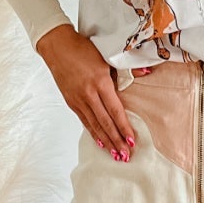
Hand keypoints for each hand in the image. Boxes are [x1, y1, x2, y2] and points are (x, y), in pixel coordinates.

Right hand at [36, 24, 136, 161]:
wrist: (57, 46)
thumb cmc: (83, 49)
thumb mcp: (107, 55)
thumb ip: (127, 69)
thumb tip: (146, 75)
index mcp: (100, 82)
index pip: (115, 111)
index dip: (124, 128)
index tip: (132, 141)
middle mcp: (88, 94)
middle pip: (105, 123)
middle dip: (116, 141)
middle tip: (126, 156)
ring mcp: (78, 100)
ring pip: (94, 125)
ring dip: (106, 141)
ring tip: (115, 155)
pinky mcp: (71, 102)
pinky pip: (84, 121)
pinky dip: (93, 133)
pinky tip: (100, 142)